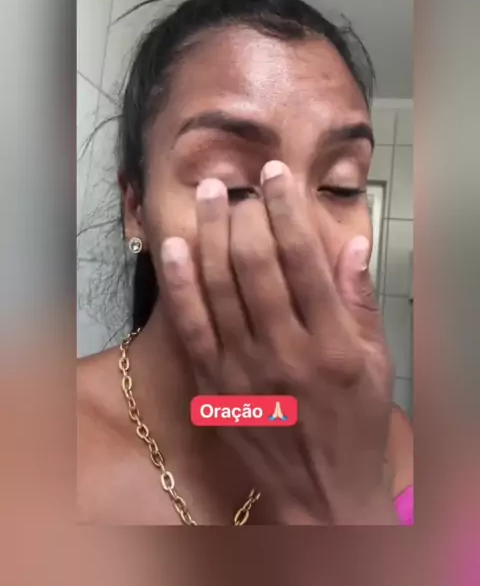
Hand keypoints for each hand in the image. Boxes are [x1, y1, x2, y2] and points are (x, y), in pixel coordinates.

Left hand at [160, 161, 395, 524]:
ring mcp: (242, 370)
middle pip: (256, 266)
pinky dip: (179, 283)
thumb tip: (351, 245)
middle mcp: (284, 352)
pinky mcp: (212, 386)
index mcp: (331, 344)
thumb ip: (360, 303)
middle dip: (244, 213)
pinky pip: (189, 326)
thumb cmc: (354, 423)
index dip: (286, 209)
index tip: (275, 175)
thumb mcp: (377, 364)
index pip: (303, 260)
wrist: (320, 496)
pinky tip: (174, 246)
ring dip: (211, 233)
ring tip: (207, 193)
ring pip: (219, 286)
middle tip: (237, 180)